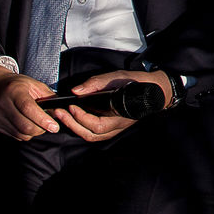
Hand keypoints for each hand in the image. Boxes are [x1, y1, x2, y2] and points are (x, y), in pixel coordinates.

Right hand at [0, 65, 59, 140]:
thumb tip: (59, 112)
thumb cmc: (18, 85)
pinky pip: (14, 135)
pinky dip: (24, 133)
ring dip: (33, 132)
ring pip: (20, 134)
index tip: (54, 127)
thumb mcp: (35, 85)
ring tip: (37, 123)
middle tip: (49, 125)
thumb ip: (48, 97)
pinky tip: (26, 124)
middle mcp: (2, 104)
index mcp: (14, 91)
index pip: (28, 109)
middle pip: (25, 126)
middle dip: (41, 129)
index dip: (43, 120)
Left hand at [53, 69, 173, 142]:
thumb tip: (75, 91)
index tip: (70, 106)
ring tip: (63, 115)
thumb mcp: (118, 77)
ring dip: (75, 127)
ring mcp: (116, 128)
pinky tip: (74, 117)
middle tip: (58, 112)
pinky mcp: (113, 126)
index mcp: (120, 116)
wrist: (155, 89)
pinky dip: (82, 127)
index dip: (81, 117)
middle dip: (72, 124)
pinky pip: (95, 132)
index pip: (97, 124)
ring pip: (92, 136)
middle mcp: (117, 126)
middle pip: (91, 134)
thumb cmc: (137, 83)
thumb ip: (97, 83)